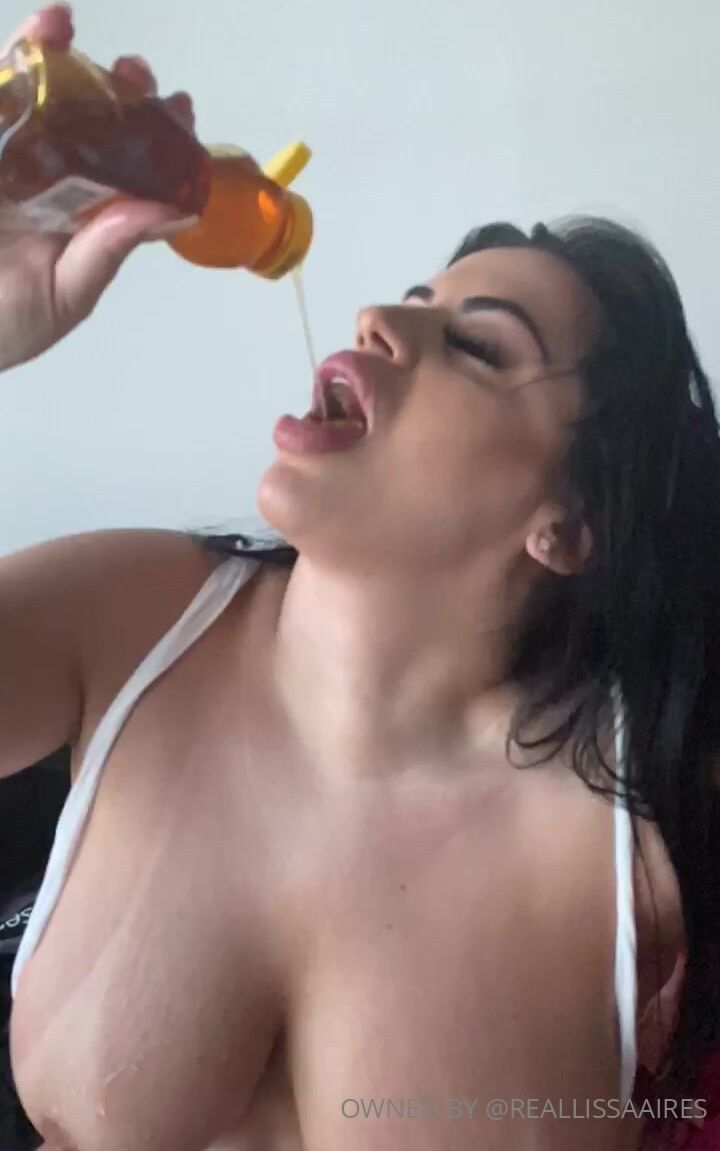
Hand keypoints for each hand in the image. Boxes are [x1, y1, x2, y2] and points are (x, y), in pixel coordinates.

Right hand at [0, 4, 196, 371]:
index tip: (180, 111)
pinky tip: (40, 34)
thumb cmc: (5, 322)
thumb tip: (174, 212)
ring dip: (59, 55)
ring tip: (67, 25)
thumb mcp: (66, 294)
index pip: (132, 168)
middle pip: (93, 120)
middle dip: (117, 89)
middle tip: (133, 75)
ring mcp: (9, 157)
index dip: (159, 137)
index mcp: (86, 214)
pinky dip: (17, 59)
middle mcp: (51, 178)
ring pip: (40, 94)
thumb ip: (109, 250)